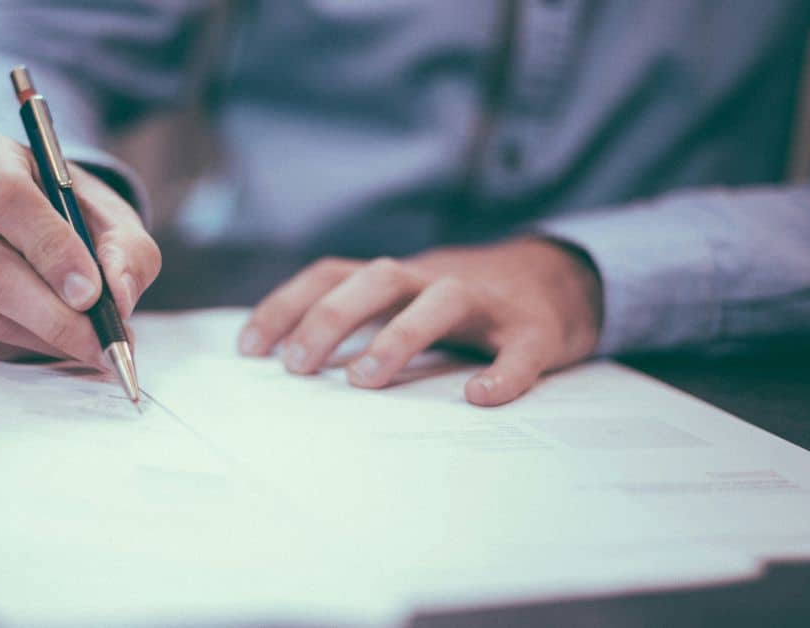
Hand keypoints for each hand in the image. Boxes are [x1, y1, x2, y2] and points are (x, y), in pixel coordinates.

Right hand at [0, 132, 160, 363]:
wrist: (36, 228)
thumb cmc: (74, 217)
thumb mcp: (114, 220)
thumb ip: (127, 252)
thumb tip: (119, 296)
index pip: (8, 200)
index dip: (51, 251)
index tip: (91, 294)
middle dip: (55, 316)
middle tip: (102, 343)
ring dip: (44, 338)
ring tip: (91, 345)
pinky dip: (20, 347)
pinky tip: (53, 340)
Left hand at [238, 238, 602, 405]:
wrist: (561, 281)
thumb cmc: (463, 305)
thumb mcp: (405, 301)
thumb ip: (358, 322)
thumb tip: (287, 365)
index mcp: (397, 278)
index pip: (331, 275)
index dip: (287, 305)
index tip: (249, 349)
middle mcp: (435, 279)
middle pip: (378, 278)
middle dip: (331, 317)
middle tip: (297, 366)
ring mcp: (487, 302)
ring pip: (442, 300)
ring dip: (399, 335)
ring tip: (365, 380)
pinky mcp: (536, 330)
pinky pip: (520, 349)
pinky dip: (503, 372)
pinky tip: (480, 397)